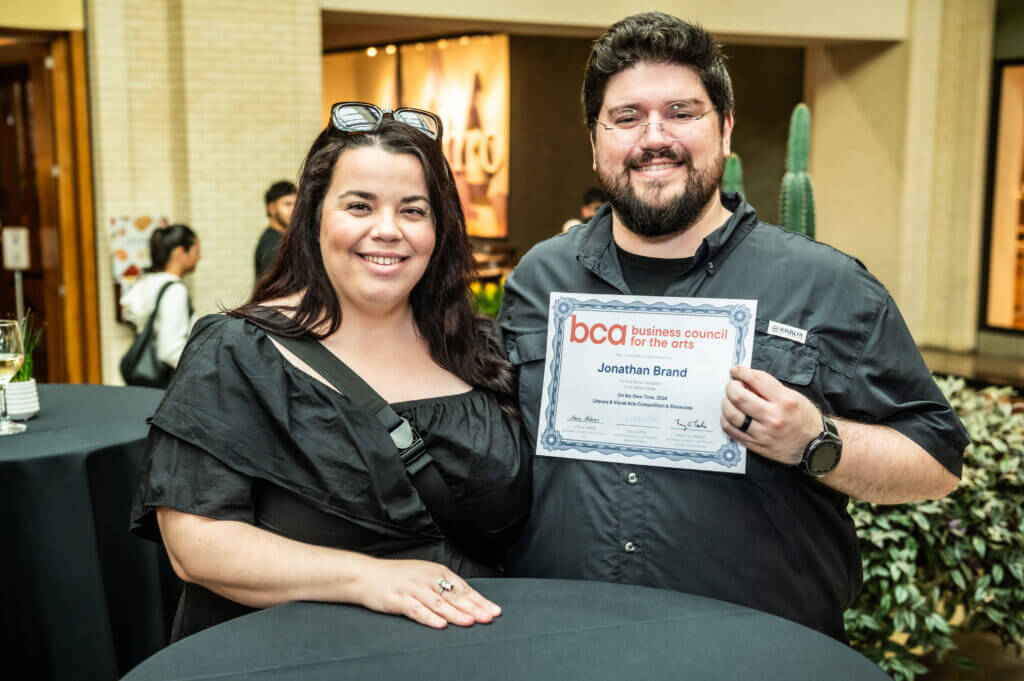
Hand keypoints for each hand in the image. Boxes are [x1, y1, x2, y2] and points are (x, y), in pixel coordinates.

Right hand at [353, 558, 501, 628]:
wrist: (367, 575)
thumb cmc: (397, 577)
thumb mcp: (423, 575)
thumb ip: (442, 586)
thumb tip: (465, 599)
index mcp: (436, 572)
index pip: (463, 588)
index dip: (479, 600)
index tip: (494, 610)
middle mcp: (427, 579)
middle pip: (454, 595)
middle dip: (474, 608)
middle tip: (489, 617)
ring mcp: (413, 589)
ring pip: (438, 603)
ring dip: (456, 613)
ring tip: (471, 622)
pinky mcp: (399, 599)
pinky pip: (416, 610)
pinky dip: (429, 617)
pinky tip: (440, 624)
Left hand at [720, 365, 821, 465]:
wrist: (815, 445)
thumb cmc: (804, 418)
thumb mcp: (793, 396)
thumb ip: (770, 388)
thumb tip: (746, 381)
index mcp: (784, 401)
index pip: (757, 380)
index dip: (742, 372)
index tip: (736, 370)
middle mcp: (773, 417)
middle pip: (739, 397)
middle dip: (731, 387)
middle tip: (732, 385)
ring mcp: (763, 433)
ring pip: (732, 415)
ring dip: (726, 404)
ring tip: (729, 400)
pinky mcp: (757, 445)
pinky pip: (732, 431)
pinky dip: (726, 420)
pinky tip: (730, 415)